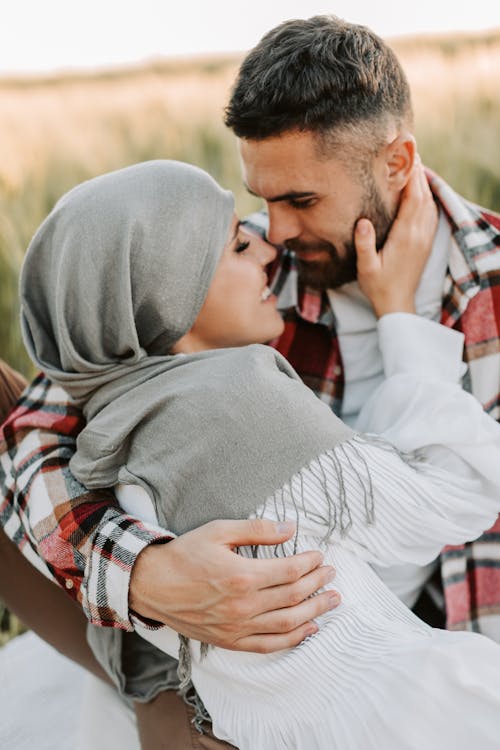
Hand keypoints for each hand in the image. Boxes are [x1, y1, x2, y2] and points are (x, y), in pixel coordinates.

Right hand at [129, 518, 338, 652]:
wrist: (153, 585)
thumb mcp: (219, 530)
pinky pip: (269, 645)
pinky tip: (309, 628)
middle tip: (331, 574)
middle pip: (293, 596)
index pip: (289, 571)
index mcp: (241, 575)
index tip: (319, 556)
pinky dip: (293, 639)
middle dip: (318, 584)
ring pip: (288, 623)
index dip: (310, 563)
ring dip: (315, 611)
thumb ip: (256, 530)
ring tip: (332, 600)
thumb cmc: (185, 555)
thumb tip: (289, 528)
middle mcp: (243, 605)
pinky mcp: (230, 641)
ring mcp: (237, 627)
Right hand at [354, 160, 437, 317]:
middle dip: (418, 174)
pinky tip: (421, 193)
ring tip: (415, 167)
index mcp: (405, 236)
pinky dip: (428, 198)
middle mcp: (419, 234)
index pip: (412, 198)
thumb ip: (364, 244)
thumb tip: (362, 221)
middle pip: (423, 196)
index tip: (406, 158)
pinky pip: (431, 214)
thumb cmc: (378, 286)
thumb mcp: (365, 267)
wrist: (397, 304)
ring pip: (429, 204)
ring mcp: (425, 239)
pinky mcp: (426, 244)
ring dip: (424, 184)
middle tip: (410, 154)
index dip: (411, 176)